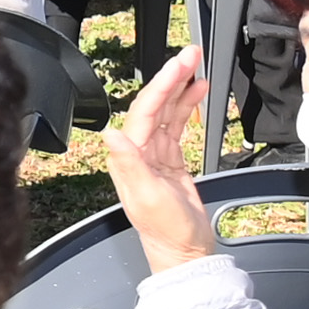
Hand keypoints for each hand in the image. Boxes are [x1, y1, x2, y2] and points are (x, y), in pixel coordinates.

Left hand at [103, 45, 222, 268]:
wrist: (185, 254)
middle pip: (155, 105)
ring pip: (168, 112)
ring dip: (181, 88)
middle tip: (191, 54)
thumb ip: (129, 165)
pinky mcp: (171, 162)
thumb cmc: (165, 232)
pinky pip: (178, 126)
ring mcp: (156, 156)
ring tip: (196, 66)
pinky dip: (188, 107)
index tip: (179, 65)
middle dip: (173, 77)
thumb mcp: (146, 198)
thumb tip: (111, 134)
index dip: (162, 84)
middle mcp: (138, 152)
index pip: (144, 110)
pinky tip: (197, 94)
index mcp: (128, 157)